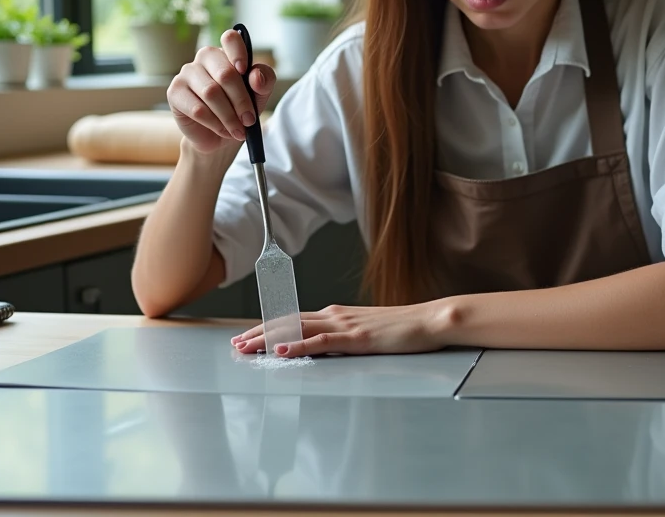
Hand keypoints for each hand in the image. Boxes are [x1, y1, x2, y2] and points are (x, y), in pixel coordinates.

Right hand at [167, 28, 275, 154]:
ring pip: (211, 93)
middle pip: (225, 73)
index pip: (231, 39)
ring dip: (229, 116)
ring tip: (238, 130)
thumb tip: (255, 76)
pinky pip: (197, 109)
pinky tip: (222, 130)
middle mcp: (205, 58)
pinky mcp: (174, 92)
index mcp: (226, 53)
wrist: (219, 137)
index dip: (239, 53)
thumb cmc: (239, 109)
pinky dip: (214, 123)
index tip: (245, 72)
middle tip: (249, 120)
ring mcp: (187, 72)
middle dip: (241, 101)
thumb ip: (264, 81)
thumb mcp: (259, 95)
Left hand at [230, 303, 451, 356]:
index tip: (248, 336)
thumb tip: (327, 344)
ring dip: (270, 338)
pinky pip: (322, 341)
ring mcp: (346, 325)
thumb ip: (344, 335)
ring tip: (248, 347)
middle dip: (259, 333)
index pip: (294, 319)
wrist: (429, 320)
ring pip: (298, 329)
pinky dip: (300, 344)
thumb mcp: (367, 330)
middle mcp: (336, 315)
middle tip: (236, 345)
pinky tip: (284, 350)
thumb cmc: (403, 328)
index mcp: (338, 314)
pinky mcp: (357, 338)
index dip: (268, 327)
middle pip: (289, 322)